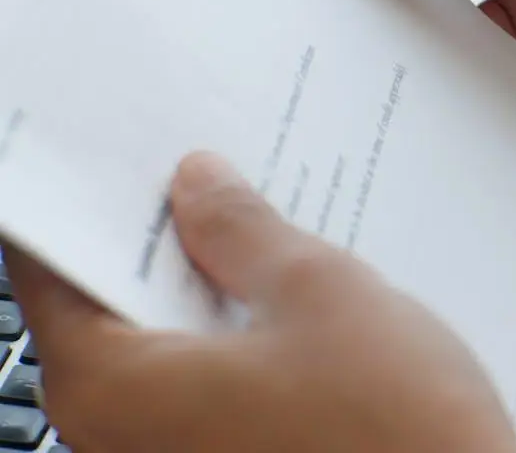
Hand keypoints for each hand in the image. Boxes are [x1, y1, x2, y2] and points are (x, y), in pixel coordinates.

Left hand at [6, 152, 515, 452]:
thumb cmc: (392, 429)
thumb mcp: (317, 291)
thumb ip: (242, 231)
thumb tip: (200, 187)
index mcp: (114, 387)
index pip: (54, 271)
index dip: (93, 202)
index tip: (129, 159)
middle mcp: (121, 440)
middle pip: (110, 311)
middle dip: (162, 243)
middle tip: (212, 178)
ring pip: (165, 351)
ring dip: (207, 291)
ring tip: (265, 235)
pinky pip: (204, 390)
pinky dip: (233, 341)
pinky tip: (290, 305)